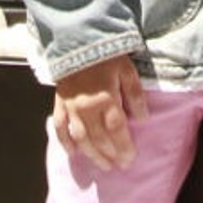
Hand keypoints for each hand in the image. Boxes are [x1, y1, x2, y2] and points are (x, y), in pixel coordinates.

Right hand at [52, 54, 147, 169]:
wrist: (76, 36)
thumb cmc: (106, 53)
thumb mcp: (128, 69)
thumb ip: (135, 95)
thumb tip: (142, 119)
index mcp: (106, 99)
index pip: (117, 131)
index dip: (124, 148)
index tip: (130, 159)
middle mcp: (87, 108)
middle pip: (99, 139)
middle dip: (110, 155)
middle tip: (118, 166)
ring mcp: (71, 107)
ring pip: (81, 138)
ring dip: (92, 154)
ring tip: (102, 165)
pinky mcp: (60, 101)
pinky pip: (60, 126)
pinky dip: (65, 142)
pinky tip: (72, 153)